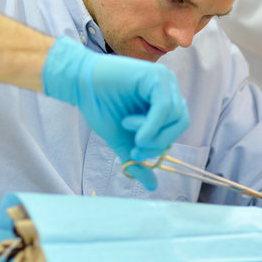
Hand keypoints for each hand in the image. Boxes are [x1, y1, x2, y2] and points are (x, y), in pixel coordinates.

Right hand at [42, 36, 189, 188]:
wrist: (79, 85)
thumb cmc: (100, 108)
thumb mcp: (122, 141)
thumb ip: (137, 160)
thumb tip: (153, 186)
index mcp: (164, 101)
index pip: (178, 128)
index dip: (160, 145)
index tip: (135, 154)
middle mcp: (169, 88)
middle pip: (182, 122)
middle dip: (159, 142)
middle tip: (136, 148)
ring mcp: (164, 79)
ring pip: (176, 116)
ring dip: (151, 132)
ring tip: (127, 126)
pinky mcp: (155, 76)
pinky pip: (165, 107)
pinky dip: (152, 124)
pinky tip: (131, 126)